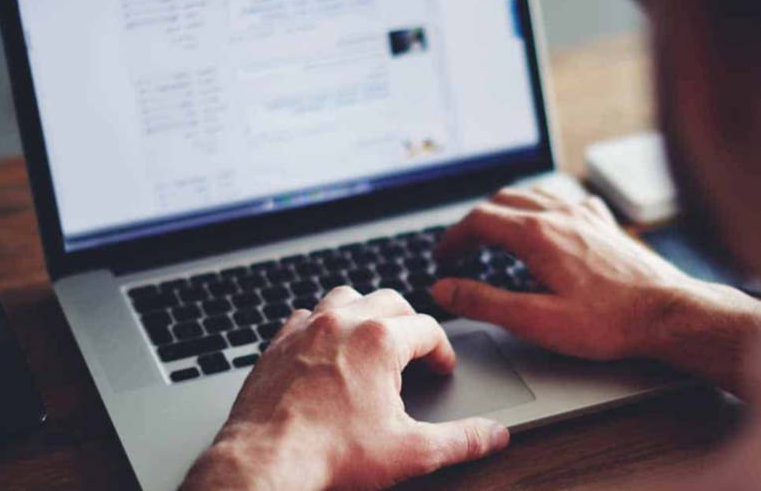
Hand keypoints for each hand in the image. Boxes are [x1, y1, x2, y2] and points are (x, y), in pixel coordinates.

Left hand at [182, 287, 509, 490]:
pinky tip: (325, 347)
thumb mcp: (410, 451)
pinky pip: (305, 315)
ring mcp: (307, 328)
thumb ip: (460, 439)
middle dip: (409, 322)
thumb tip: (493, 434)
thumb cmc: (331, 453)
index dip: (443, 350)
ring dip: (365, 312)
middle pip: (390, 301)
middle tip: (415, 350)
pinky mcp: (278, 342)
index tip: (442, 369)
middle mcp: (343, 322)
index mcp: (380, 340)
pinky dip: (321, 324)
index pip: (428, 329)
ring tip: (373, 338)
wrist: (266, 462)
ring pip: (346, 297)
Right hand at [431, 188, 760, 390]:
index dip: (453, 238)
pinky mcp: (604, 223)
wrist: (669, 313)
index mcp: (537, 235)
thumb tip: (445, 288)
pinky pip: (563, 199)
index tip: (442, 256)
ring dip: (504, 210)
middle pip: (501, 202)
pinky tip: (546, 223)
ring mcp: (584, 214)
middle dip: (474, 223)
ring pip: (531, 194)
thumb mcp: (536, 320)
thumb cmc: (609, 322)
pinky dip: (541, 207)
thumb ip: (484, 301)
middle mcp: (559, 214)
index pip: (478, 221)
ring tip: (494, 234)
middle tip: (462, 250)